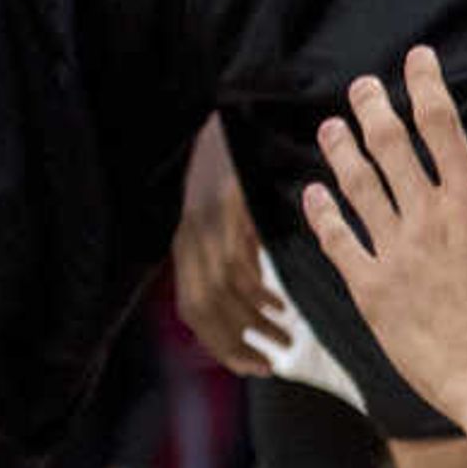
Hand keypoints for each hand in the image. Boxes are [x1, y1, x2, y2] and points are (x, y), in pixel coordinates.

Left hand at [171, 116, 287, 375]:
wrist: (231, 102)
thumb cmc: (237, 157)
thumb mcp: (224, 207)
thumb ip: (229, 247)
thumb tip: (253, 292)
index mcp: (184, 240)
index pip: (192, 309)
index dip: (218, 344)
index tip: (249, 365)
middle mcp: (187, 235)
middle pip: (202, 309)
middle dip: (234, 344)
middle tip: (267, 364)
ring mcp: (204, 221)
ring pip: (223, 292)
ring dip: (254, 323)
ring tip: (283, 338)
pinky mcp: (226, 207)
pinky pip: (239, 261)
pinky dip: (259, 290)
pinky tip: (281, 301)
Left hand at [299, 47, 466, 431]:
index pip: (440, 121)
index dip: (424, 83)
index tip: (416, 60)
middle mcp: (428, 216)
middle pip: (389, 143)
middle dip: (372, 107)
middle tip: (362, 87)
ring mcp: (395, 252)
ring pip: (357, 185)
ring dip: (341, 150)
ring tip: (331, 128)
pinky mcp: (372, 289)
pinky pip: (339, 241)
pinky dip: (323, 213)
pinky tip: (314, 194)